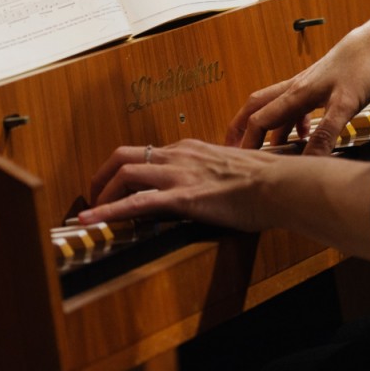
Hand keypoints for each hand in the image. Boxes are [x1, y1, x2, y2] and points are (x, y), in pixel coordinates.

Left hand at [78, 139, 279, 230]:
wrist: (279, 185)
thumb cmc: (265, 179)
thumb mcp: (231, 169)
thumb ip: (212, 174)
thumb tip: (209, 187)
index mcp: (190, 150)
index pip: (146, 154)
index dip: (123, 170)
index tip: (116, 185)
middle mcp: (179, 156)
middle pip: (123, 157)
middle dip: (101, 176)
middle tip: (93, 196)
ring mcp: (179, 175)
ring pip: (124, 174)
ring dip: (101, 194)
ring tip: (90, 211)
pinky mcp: (183, 197)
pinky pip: (137, 203)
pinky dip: (108, 212)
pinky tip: (92, 220)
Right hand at [225, 23, 369, 154]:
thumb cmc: (362, 68)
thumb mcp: (345, 106)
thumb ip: (326, 134)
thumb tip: (309, 162)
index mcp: (295, 94)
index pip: (259, 120)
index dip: (246, 142)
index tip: (239, 161)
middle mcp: (295, 88)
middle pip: (256, 108)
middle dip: (241, 128)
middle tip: (231, 147)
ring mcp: (306, 86)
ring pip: (276, 108)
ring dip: (268, 127)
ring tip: (266, 148)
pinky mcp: (319, 86)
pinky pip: (296, 106)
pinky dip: (292, 122)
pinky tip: (304, 134)